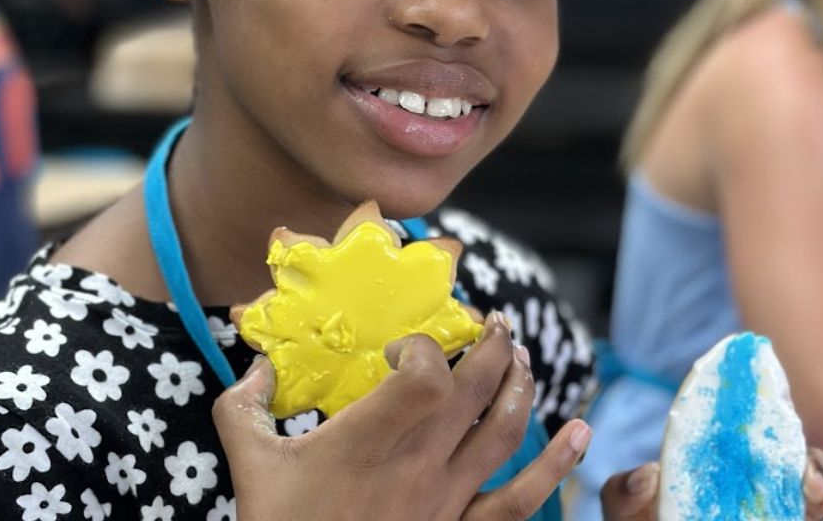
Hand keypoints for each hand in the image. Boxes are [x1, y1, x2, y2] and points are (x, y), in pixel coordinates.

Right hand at [213, 312, 593, 520]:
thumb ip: (243, 406)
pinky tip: (579, 432)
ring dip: (520, 384)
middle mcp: (416, 467)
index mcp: (366, 443)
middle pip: (474, 391)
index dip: (424, 347)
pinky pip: (521, 497)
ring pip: (504, 431)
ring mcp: (446, 501)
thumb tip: (256, 366)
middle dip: (491, 345)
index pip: (424, 377)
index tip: (403, 347)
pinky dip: (556, 463)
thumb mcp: (248, 463)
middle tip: (493, 321)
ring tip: (521, 353)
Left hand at [600, 448, 822, 519]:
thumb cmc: (643, 519)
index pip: (772, 450)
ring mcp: (785, 509)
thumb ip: (625, 489)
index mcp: (728, 468)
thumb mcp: (626, 503)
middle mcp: (763, 486)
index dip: (798, 454)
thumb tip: (649, 475)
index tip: (813, 474)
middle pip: (813, 472)